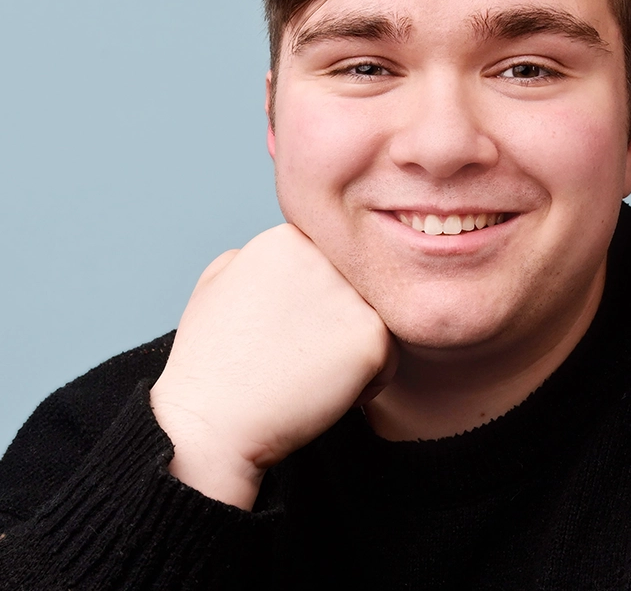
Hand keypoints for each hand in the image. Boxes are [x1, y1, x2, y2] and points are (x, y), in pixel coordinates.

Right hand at [150, 224, 396, 509]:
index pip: (329, 264)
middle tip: (297, 354)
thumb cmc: (211, 362)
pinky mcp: (373, 334)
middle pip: (355, 290)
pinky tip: (323, 392)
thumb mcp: (217, 281)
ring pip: (376, 321)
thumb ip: (257, 256)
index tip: (284, 331)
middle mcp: (323, 254)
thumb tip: (291, 256)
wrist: (210, 423)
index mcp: (288, 236)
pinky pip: (389, 357)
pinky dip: (365, 382)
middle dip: (335, 322)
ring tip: (307, 373)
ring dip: (351, 350)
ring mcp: (351, 293)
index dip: (312, 304)